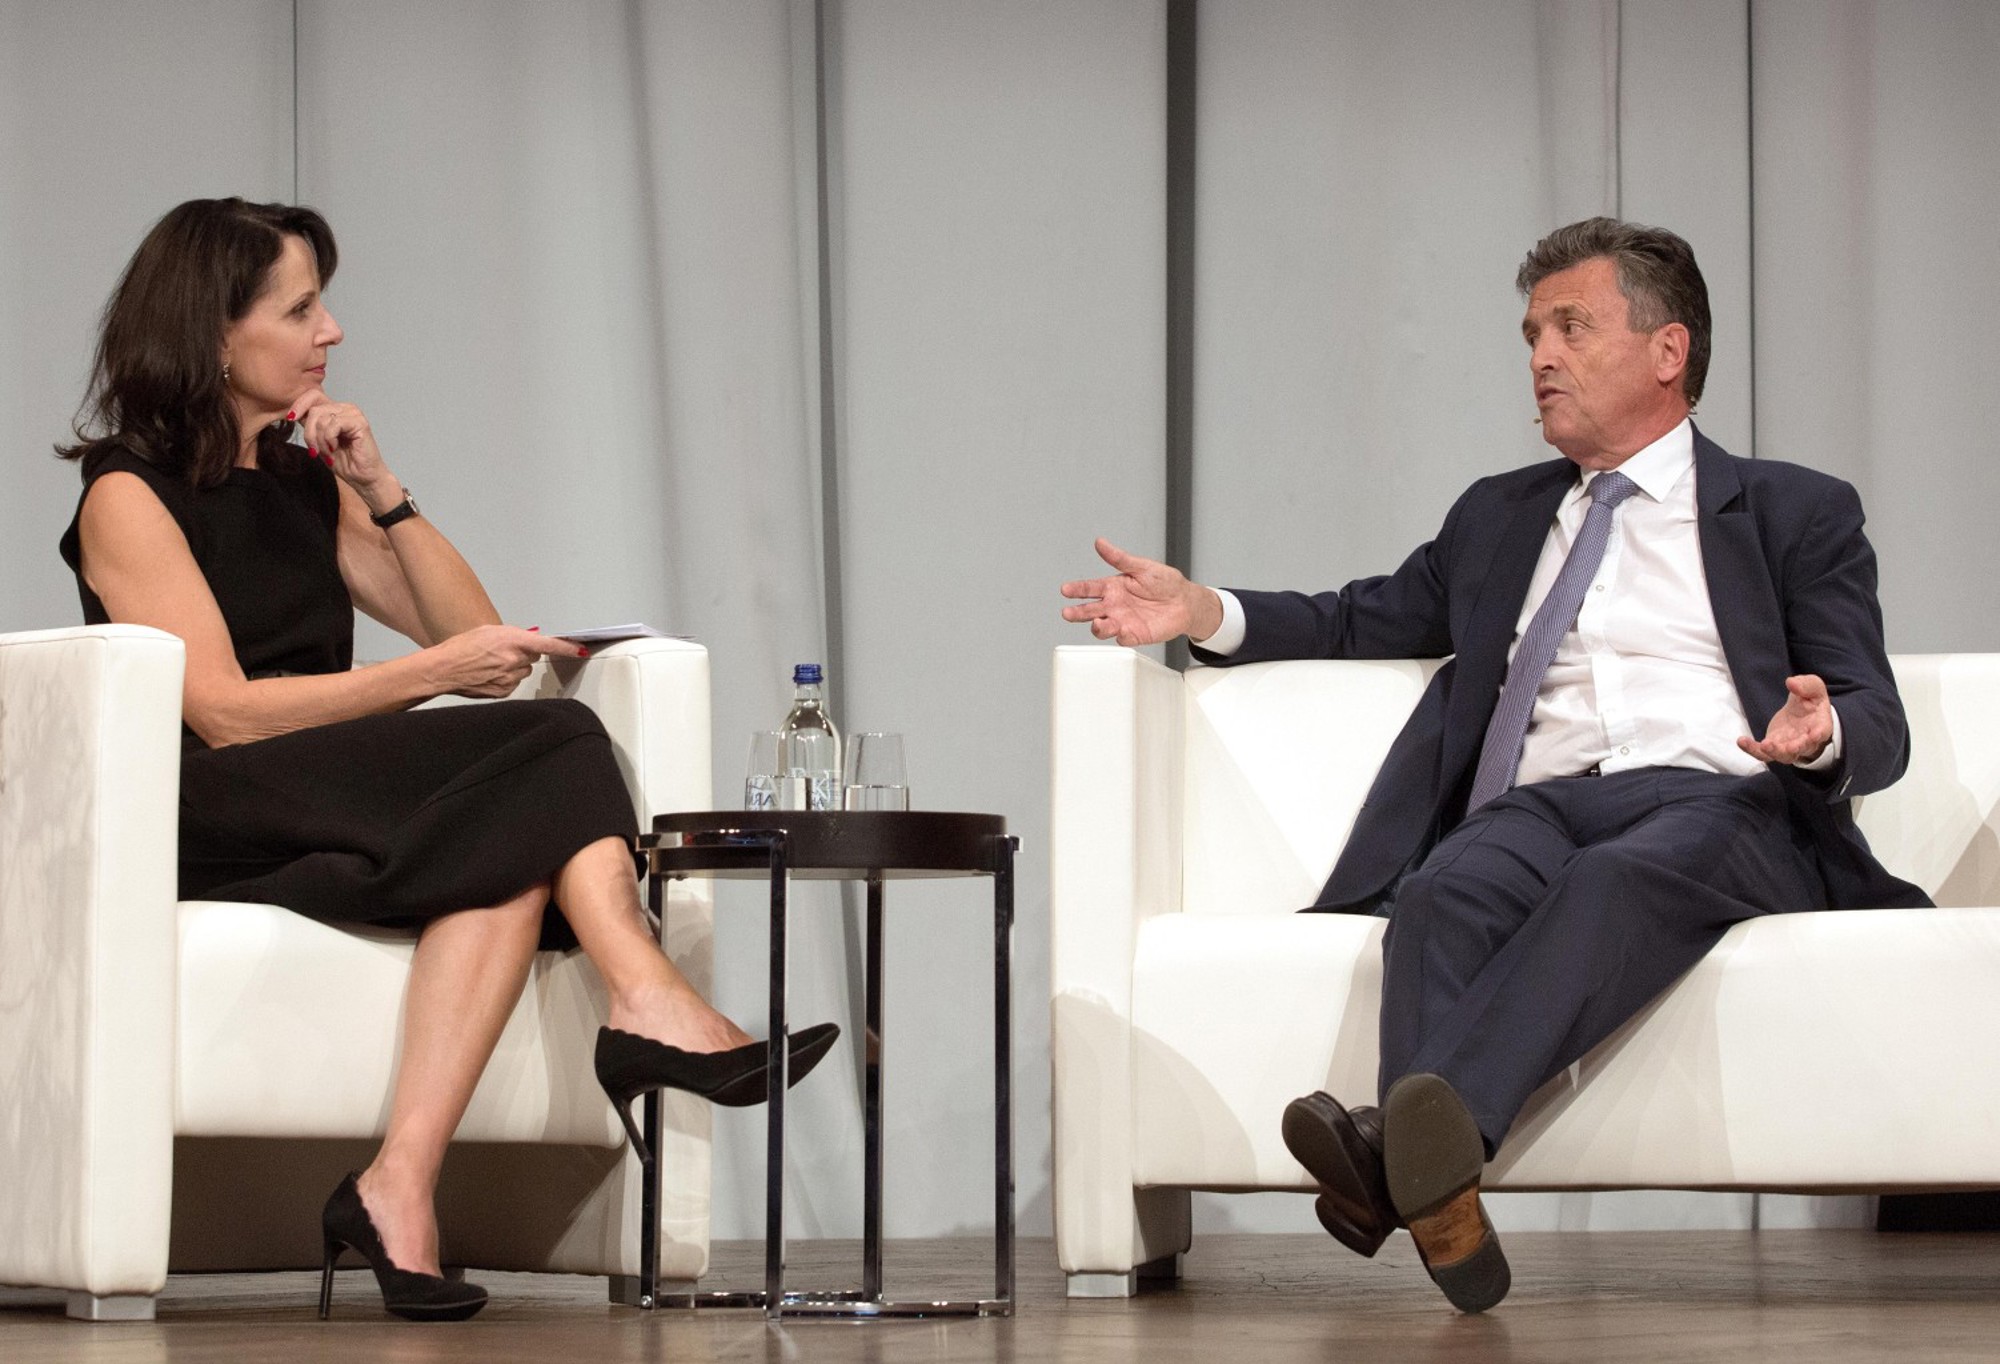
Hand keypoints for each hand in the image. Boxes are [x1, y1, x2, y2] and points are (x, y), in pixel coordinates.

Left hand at [291, 388, 399, 511]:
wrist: (361, 477)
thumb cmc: (344, 461)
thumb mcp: (318, 441)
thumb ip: (309, 425)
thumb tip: (293, 414)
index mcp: (335, 410)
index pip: (313, 395)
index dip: (299, 405)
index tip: (291, 419)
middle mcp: (345, 408)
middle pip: (314, 409)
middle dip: (309, 432)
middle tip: (314, 450)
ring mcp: (353, 414)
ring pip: (321, 418)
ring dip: (319, 440)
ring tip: (327, 452)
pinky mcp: (359, 422)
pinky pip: (333, 425)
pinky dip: (329, 439)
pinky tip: (334, 448)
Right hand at [427, 625, 586, 697]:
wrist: (442, 670)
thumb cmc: (461, 648)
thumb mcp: (488, 631)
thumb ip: (514, 635)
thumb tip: (532, 637)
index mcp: (512, 641)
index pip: (547, 645)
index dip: (566, 648)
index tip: (580, 649)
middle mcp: (514, 660)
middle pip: (534, 657)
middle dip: (524, 653)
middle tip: (502, 651)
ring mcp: (510, 678)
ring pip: (524, 671)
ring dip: (514, 666)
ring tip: (491, 663)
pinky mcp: (504, 692)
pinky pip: (514, 683)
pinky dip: (506, 678)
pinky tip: (489, 674)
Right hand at [1059, 538, 1219, 645]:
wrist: (1186, 602)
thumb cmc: (1165, 582)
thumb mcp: (1141, 566)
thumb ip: (1119, 558)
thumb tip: (1100, 543)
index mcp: (1113, 588)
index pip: (1089, 588)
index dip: (1077, 589)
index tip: (1066, 589)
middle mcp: (1114, 605)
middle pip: (1089, 610)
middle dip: (1077, 612)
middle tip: (1068, 613)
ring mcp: (1123, 621)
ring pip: (1102, 627)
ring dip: (1097, 626)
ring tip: (1097, 622)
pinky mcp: (1134, 635)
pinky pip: (1123, 638)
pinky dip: (1120, 636)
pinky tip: (1122, 631)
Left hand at [1738, 674, 1834, 765]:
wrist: (1803, 713)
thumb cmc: (1811, 701)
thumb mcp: (1813, 688)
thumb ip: (1806, 685)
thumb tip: (1791, 682)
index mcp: (1820, 725)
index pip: (1822, 732)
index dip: (1818, 735)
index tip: (1814, 735)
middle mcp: (1807, 740)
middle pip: (1802, 748)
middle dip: (1796, 748)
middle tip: (1790, 747)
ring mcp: (1789, 745)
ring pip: (1783, 755)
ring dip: (1774, 752)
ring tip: (1764, 745)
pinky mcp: (1774, 745)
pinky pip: (1763, 752)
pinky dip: (1752, 749)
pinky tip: (1742, 741)